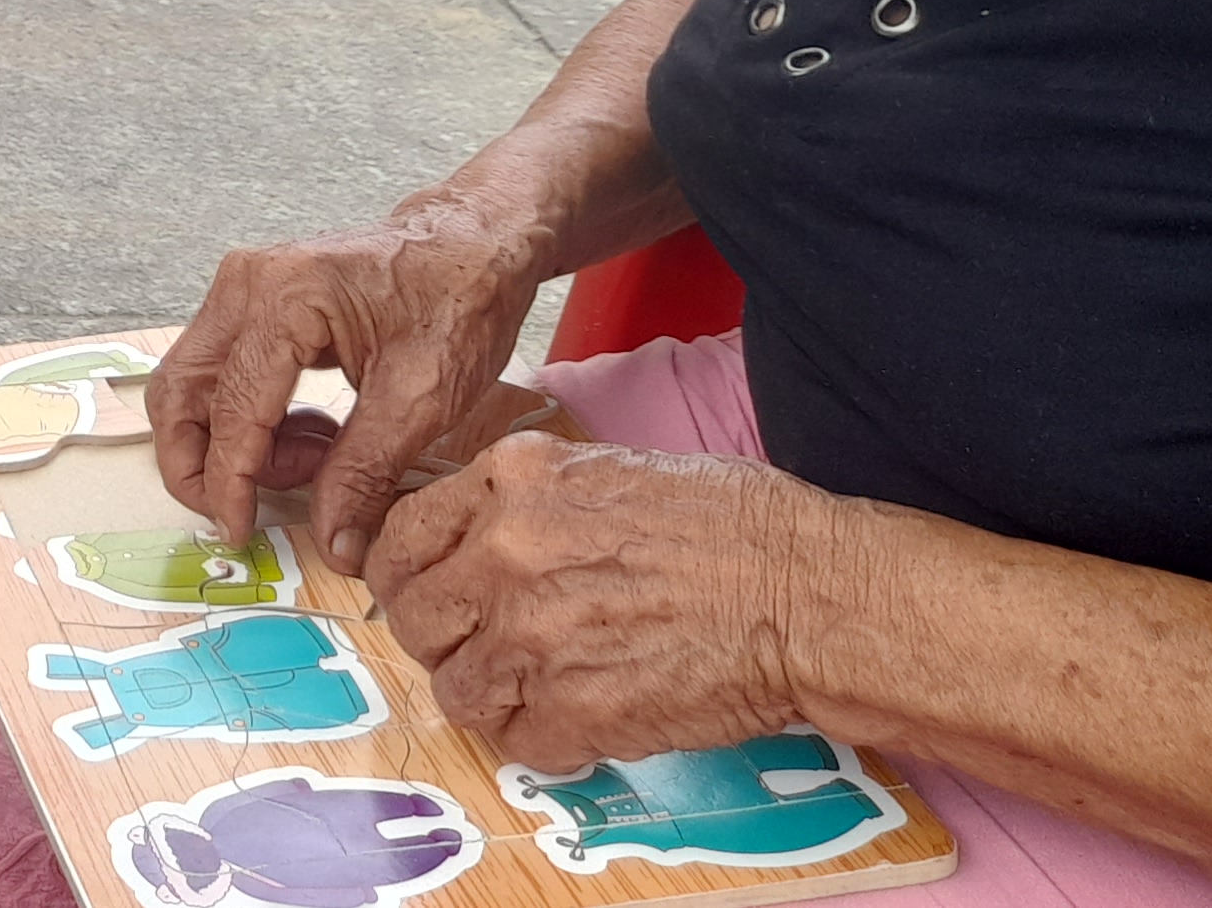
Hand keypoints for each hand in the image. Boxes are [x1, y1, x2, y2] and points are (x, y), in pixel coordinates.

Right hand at [149, 177, 558, 572]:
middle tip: (239, 511)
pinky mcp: (254, 299)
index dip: (228, 481)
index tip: (238, 531)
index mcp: (284, 299)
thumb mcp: (421, 400)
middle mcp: (246, 284)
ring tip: (306, 467)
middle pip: (179, 390)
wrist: (476, 243)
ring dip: (227, 442)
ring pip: (191, 383)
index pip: (230, 409)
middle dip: (198, 463)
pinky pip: (220, 370)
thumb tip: (334, 545)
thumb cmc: (458, 302)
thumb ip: (364, 474)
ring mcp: (243, 287)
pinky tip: (308, 438)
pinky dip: (246, 418)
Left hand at [367, 432, 822, 772]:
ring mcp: (531, 636)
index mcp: (511, 482)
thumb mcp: (609, 470)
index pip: (401, 536)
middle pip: (414, 618)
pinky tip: (586, 716)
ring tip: (541, 687)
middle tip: (484, 647)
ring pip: (455, 690)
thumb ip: (528, 502)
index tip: (422, 594)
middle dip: (441, 639)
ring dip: (491, 696)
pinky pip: (517, 741)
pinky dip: (545, 739)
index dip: (405, 576)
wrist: (811, 594)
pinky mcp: (572, 710)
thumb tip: (475, 539)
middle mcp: (503, 553)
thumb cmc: (735, 526)